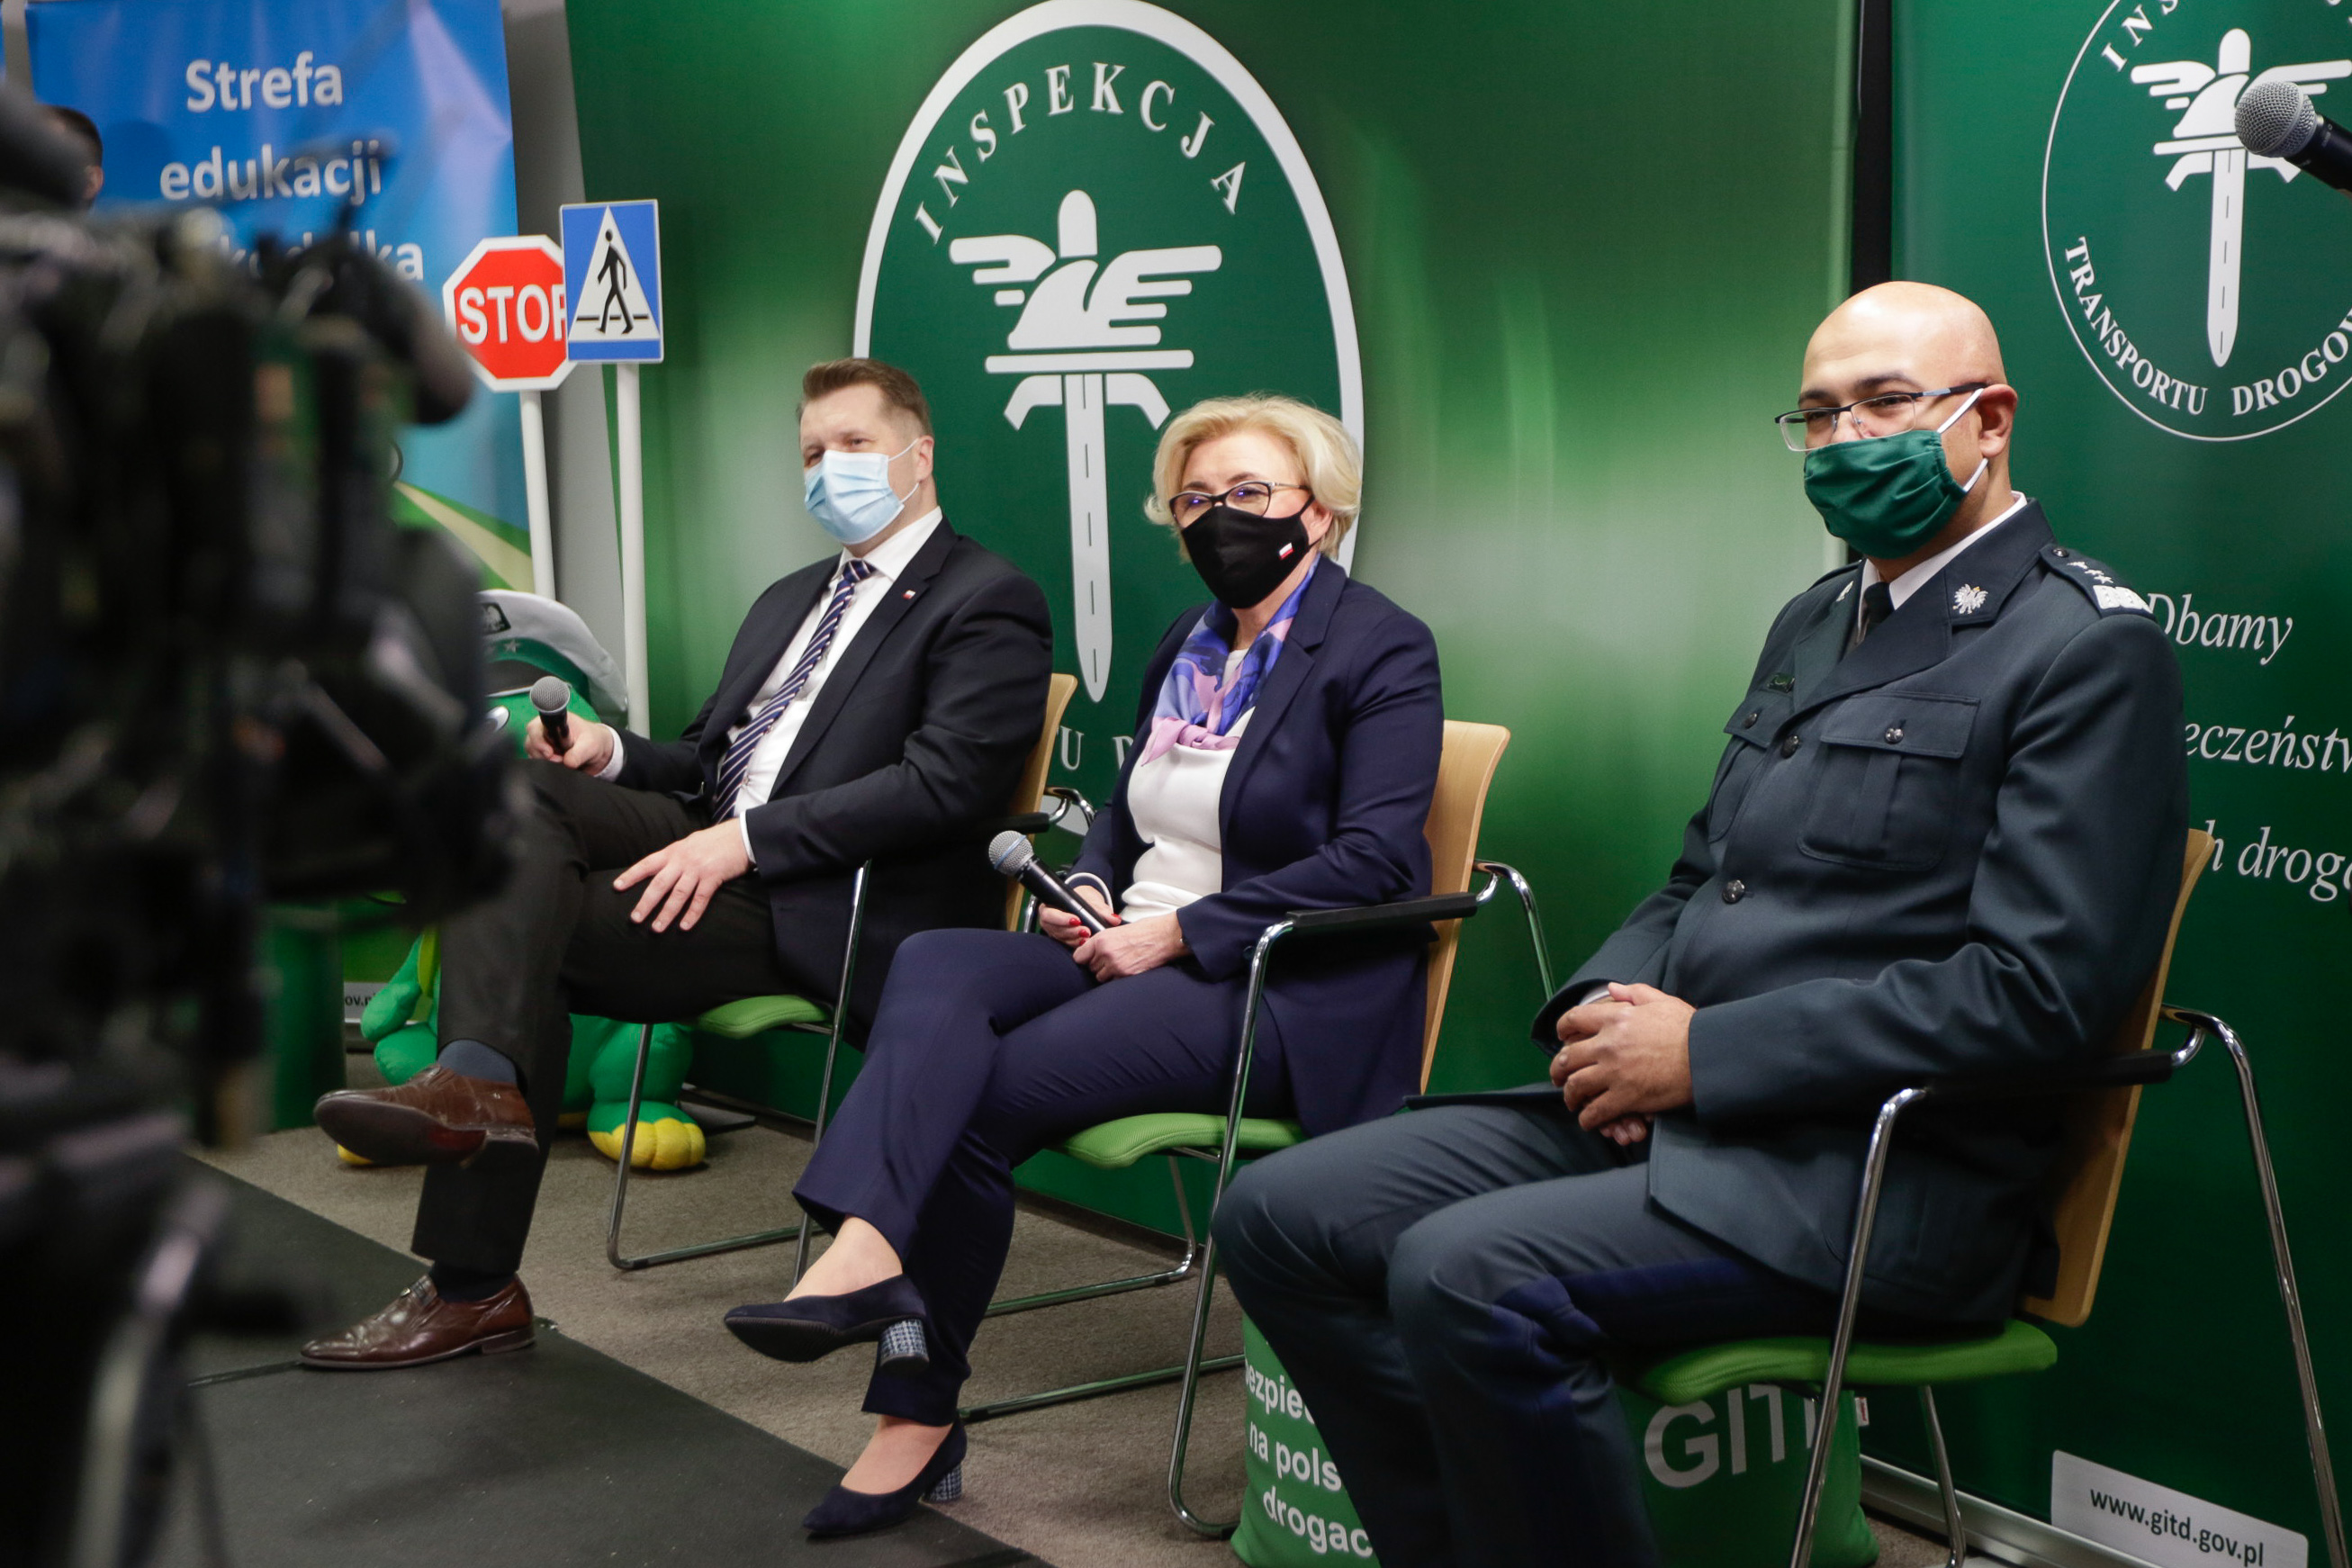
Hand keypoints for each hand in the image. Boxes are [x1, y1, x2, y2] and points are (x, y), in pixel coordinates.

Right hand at [528, 715, 616, 773]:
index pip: (534, 727)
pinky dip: (545, 767)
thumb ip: (579, 753)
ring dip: (545, 761)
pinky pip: (536, 762)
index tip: (549, 753)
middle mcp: (544, 731)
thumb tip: (567, 763)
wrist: (597, 752)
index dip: (538, 741)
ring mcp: (542, 743)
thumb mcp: (590, 745)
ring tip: (563, 761)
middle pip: (530, 743)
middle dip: (543, 755)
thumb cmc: (593, 740)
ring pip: (532, 754)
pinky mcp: (542, 755)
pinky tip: (559, 765)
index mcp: (554, 722)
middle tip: (560, 760)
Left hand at [613, 822, 750, 932]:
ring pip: (678, 895)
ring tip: (657, 928)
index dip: (631, 875)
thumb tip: (661, 868)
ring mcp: (698, 869)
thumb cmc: (714, 841)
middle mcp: (682, 860)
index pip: (647, 864)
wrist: (741, 835)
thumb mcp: (689, 844)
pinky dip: (692, 914)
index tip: (617, 887)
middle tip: (635, 919)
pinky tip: (684, 926)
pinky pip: (700, 899)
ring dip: (666, 913)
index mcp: (673, 851)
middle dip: (645, 903)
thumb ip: (675, 857)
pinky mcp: (713, 877)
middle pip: (659, 884)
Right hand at [1041, 884, 1118, 949]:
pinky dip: (1078, 944)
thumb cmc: (1083, 898)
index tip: (1077, 920)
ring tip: (1088, 939)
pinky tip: (1086, 944)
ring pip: (1063, 939)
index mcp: (1050, 906)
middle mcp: (1050, 921)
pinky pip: (1069, 944)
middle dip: (1071, 932)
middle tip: (1086, 931)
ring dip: (1075, 940)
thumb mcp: (1091, 899)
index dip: (1061, 919)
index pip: (1049, 915)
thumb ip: (1101, 909)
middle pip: (1056, 929)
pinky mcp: (1064, 940)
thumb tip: (1114, 919)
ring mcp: (1056, 932)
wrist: (1086, 903)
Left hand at [1073, 912, 1186, 980]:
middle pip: (1091, 968)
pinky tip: (1128, 968)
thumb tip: (1093, 952)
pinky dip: (1119, 978)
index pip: (1079, 957)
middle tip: (1112, 958)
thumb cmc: (1146, 930)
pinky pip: (1114, 982)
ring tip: (1121, 963)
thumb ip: (1103, 942)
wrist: (1165, 936)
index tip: (1089, 958)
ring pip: (1101, 977)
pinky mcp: (1127, 976)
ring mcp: (1116, 966)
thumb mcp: (1118, 930)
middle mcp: (1106, 953)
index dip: (1084, 958)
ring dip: (1108, 973)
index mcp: (1101, 939)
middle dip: (1099, 965)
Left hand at [1550, 982, 1695, 1131]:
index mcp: (1615, 1018)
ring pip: (1576, 1086)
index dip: (1563, 1028)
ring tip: (1572, 1101)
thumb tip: (1612, 988)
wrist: (1707, 1055)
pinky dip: (1588, 1118)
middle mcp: (1608, 1044)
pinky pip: (1596, 1112)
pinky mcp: (1626, 1097)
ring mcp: (1614, 1072)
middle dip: (1558, 1069)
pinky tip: (1589, 1120)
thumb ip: (1634, 994)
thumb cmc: (1689, 1028)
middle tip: (1559, 1076)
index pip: (1573, 1019)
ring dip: (1570, 1096)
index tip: (1562, 1037)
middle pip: (1568, 1058)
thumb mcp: (1662, 1001)